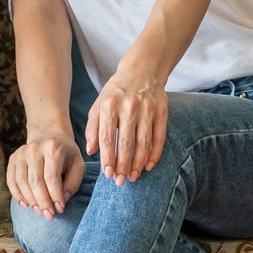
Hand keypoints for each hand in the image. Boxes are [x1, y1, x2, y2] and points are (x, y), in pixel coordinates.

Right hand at [7, 131, 83, 219]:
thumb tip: (60, 202)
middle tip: (49, 216)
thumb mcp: (78, 166)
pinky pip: (11, 180)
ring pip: (21, 182)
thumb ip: (72, 184)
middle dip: (42, 202)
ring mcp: (21, 153)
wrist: (49, 136)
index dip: (55, 196)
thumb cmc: (66, 155)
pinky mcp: (13, 158)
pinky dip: (17, 194)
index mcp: (53, 148)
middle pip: (35, 181)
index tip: (60, 209)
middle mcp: (34, 148)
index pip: (51, 177)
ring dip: (30, 200)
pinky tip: (26, 204)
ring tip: (39, 211)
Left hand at [85, 71, 167, 185]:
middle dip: (122, 165)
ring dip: (138, 164)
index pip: (107, 137)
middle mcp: (128, 106)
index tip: (107, 174)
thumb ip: (93, 127)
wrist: (142, 71)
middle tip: (120, 181)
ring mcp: (147, 109)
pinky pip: (159, 138)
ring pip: (143, 143)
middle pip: (126, 143)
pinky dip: (155, 154)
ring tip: (133, 177)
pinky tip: (149, 166)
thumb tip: (91, 151)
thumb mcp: (99, 104)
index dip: (107, 158)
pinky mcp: (162, 111)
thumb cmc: (116, 92)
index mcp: (109, 104)